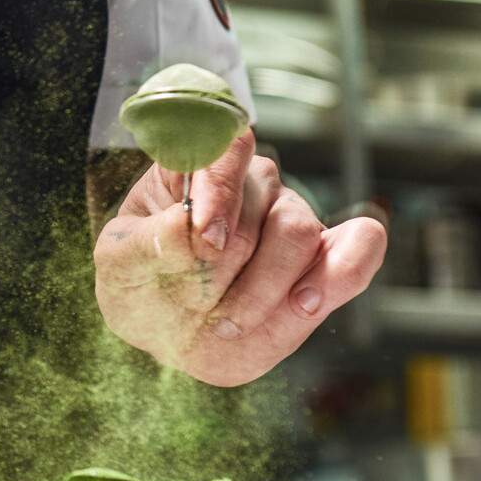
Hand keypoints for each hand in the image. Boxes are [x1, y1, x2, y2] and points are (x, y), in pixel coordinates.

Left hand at [93, 131, 386, 386]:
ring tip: (228, 321)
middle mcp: (250, 184)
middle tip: (198, 308)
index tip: (207, 239)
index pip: (223, 146)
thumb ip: (152, 241)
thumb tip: (199, 230)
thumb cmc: (141, 285)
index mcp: (196, 168)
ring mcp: (291, 218)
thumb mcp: (120, 264)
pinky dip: (344, 267)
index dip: (221, 188)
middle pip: (263, 202)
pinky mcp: (325, 258)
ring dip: (264, 288)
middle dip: (231, 267)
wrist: (165, 333)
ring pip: (300, 231)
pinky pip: (360, 245)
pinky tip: (306, 301)